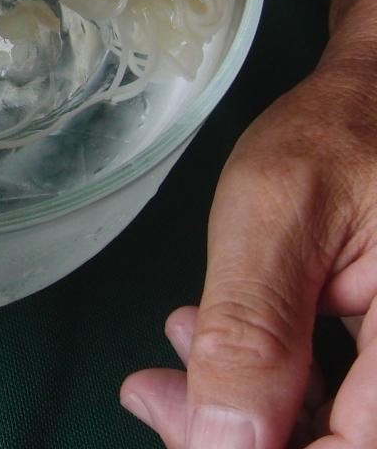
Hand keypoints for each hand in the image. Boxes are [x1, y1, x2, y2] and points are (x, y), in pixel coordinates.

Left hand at [120, 34, 376, 447]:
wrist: (374, 96)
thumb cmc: (336, 134)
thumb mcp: (276, 218)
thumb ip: (253, 333)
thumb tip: (222, 445)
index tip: (192, 429)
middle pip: (338, 442)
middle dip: (237, 429)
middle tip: (155, 391)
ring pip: (328, 425)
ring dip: (241, 404)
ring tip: (179, 340)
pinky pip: (333, 396)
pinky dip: (264, 379)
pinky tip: (206, 338)